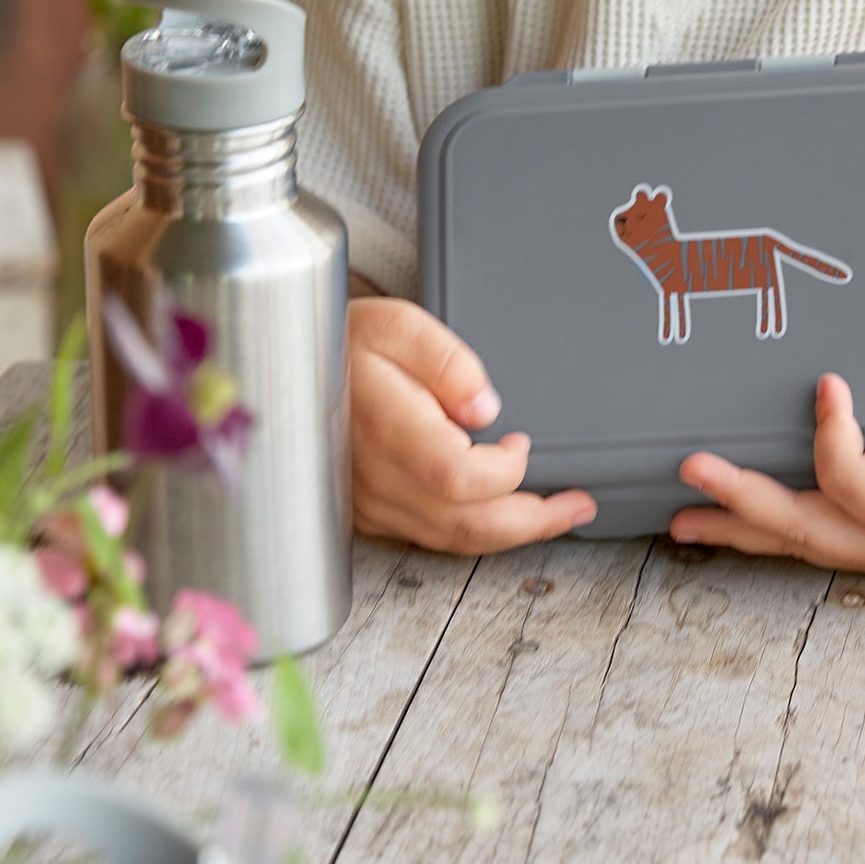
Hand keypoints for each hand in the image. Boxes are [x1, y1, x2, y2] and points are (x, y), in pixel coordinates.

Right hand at [349, 296, 596, 552]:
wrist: (287, 369)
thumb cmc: (345, 342)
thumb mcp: (397, 324)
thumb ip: (447, 360)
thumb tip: (485, 407)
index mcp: (386, 427)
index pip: (458, 477)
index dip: (504, 470)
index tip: (520, 442)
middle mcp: (376, 475)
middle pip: (465, 523)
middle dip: (533, 520)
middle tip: (577, 506)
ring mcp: (371, 500)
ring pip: (451, 539)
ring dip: (512, 532)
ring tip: (557, 514)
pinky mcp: (370, 512)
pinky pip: (432, 536)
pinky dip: (477, 531)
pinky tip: (505, 515)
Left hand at [670, 331, 864, 574]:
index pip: (856, 482)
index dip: (833, 435)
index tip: (828, 385)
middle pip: (804, 526)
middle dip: (742, 499)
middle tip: (692, 466)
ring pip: (796, 543)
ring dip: (737, 529)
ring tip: (679, 520)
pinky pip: (807, 540)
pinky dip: (762, 533)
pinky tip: (728, 522)